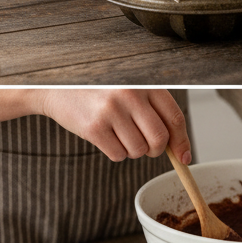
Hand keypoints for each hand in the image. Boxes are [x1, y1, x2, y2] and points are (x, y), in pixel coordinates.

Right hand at [37, 89, 190, 163]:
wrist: (57, 87)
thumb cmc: (102, 91)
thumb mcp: (133, 91)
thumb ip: (156, 112)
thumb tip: (180, 150)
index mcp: (147, 85)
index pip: (175, 119)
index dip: (182, 142)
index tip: (184, 157)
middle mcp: (131, 96)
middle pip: (159, 139)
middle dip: (156, 150)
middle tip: (146, 146)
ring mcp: (111, 111)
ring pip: (139, 150)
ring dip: (133, 151)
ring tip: (120, 134)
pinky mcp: (94, 127)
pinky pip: (118, 155)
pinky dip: (116, 153)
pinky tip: (107, 137)